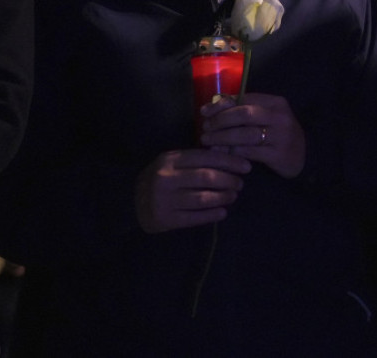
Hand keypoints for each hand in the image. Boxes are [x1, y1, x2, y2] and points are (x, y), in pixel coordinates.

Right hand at [134, 149, 250, 233]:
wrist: (130, 202)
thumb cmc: (160, 179)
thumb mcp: (173, 163)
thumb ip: (196, 160)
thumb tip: (230, 158)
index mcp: (170, 159)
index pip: (206, 157)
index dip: (229, 161)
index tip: (246, 166)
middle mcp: (166, 178)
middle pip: (207, 178)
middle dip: (229, 180)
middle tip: (240, 183)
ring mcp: (164, 200)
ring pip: (203, 198)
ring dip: (223, 197)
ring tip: (233, 196)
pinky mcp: (165, 219)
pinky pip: (194, 218)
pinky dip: (212, 215)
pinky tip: (223, 212)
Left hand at [200, 92, 306, 178]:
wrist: (303, 156)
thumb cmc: (278, 134)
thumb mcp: (267, 117)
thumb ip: (245, 110)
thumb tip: (213, 107)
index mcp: (275, 102)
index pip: (244, 98)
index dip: (221, 104)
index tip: (204, 112)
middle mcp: (279, 117)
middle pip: (243, 114)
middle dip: (220, 120)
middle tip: (205, 128)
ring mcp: (281, 136)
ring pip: (245, 134)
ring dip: (222, 138)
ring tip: (208, 141)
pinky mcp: (278, 154)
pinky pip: (250, 152)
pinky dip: (232, 152)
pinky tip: (222, 154)